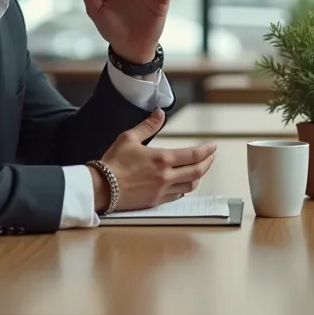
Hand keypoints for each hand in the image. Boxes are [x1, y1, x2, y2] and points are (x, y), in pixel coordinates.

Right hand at [96, 108, 216, 211]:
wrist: (101, 187)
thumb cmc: (113, 162)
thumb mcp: (129, 137)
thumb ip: (148, 126)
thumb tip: (160, 113)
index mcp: (163, 159)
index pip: (194, 155)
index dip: (207, 150)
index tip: (213, 146)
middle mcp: (166, 176)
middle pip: (197, 171)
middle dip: (208, 163)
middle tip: (211, 157)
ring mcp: (162, 191)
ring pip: (190, 186)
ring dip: (198, 176)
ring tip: (200, 169)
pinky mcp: (156, 201)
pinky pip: (177, 196)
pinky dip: (185, 188)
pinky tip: (183, 183)